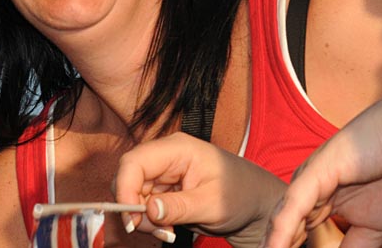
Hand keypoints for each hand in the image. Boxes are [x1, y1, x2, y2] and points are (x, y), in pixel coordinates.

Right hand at [113, 132, 285, 247]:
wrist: (256, 204)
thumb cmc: (241, 195)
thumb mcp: (212, 204)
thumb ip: (179, 207)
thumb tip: (147, 211)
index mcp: (177, 148)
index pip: (134, 161)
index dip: (124, 189)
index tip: (132, 219)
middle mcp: (165, 156)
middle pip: (129, 178)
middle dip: (134, 208)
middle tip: (157, 231)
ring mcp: (163, 172)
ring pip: (133, 194)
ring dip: (144, 218)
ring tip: (168, 233)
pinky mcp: (164, 188)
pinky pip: (144, 204)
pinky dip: (151, 221)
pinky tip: (168, 230)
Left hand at [264, 95, 381, 247]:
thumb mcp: (372, 227)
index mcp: (317, 202)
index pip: (294, 237)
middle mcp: (306, 192)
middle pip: (282, 232)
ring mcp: (306, 181)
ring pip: (282, 222)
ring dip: (274, 246)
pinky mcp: (312, 174)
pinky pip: (293, 207)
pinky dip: (283, 231)